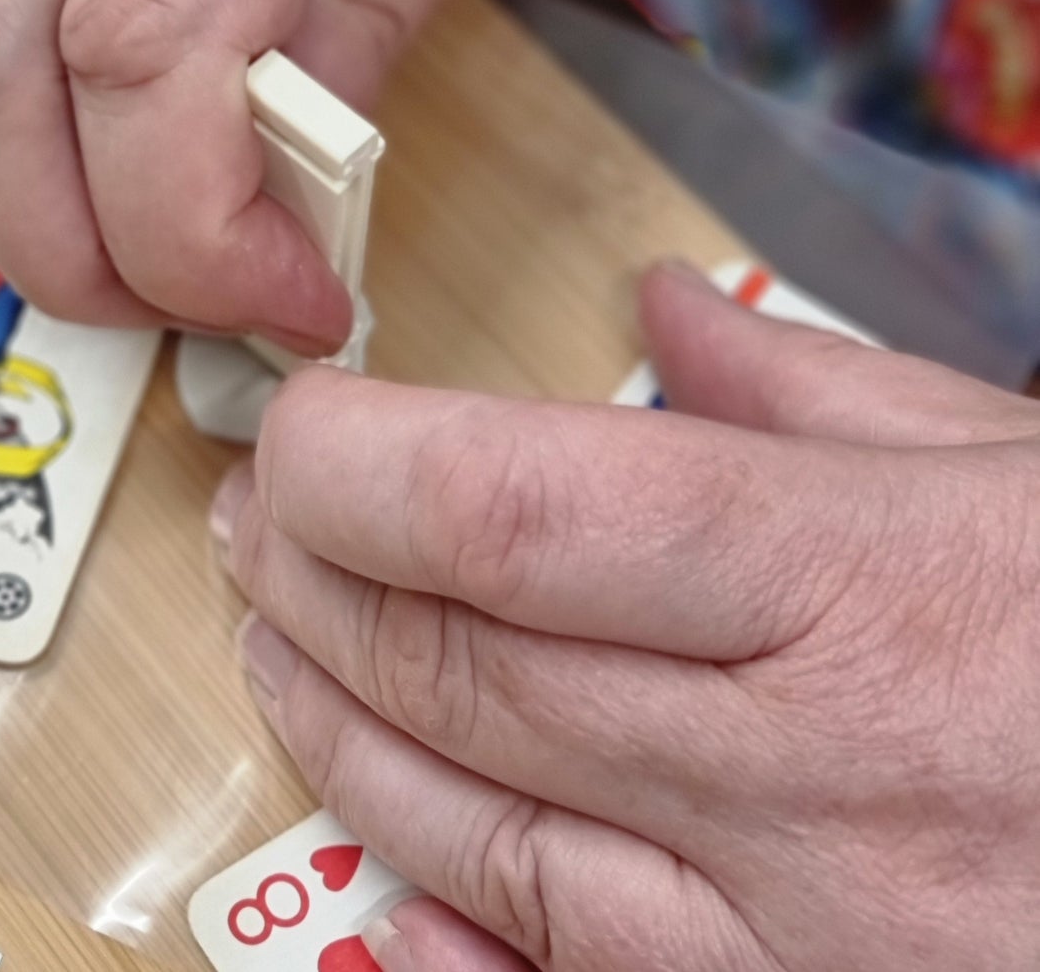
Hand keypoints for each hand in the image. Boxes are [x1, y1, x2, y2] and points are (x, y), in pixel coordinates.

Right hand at [0, 0, 603, 344]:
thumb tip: (271, 204)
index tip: (290, 299)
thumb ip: (359, 31)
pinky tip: (120, 146)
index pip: (143, 43)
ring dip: (27, 190)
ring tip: (159, 251)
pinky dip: (23, 110)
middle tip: (197, 315)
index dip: (196, 222)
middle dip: (72, 245)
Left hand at [212, 261, 1039, 970]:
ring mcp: (806, 947)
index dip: (357, 462)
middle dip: (316, 580)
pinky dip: (449, 941)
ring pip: (481, 841)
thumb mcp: (1020, 467)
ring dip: (343, 734)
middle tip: (259, 516)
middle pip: (466, 668)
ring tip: (280, 646)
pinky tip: (384, 889)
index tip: (301, 424)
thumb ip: (816, 391)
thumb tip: (659, 313)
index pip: (513, 513)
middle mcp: (815, 783)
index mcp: (865, 588)